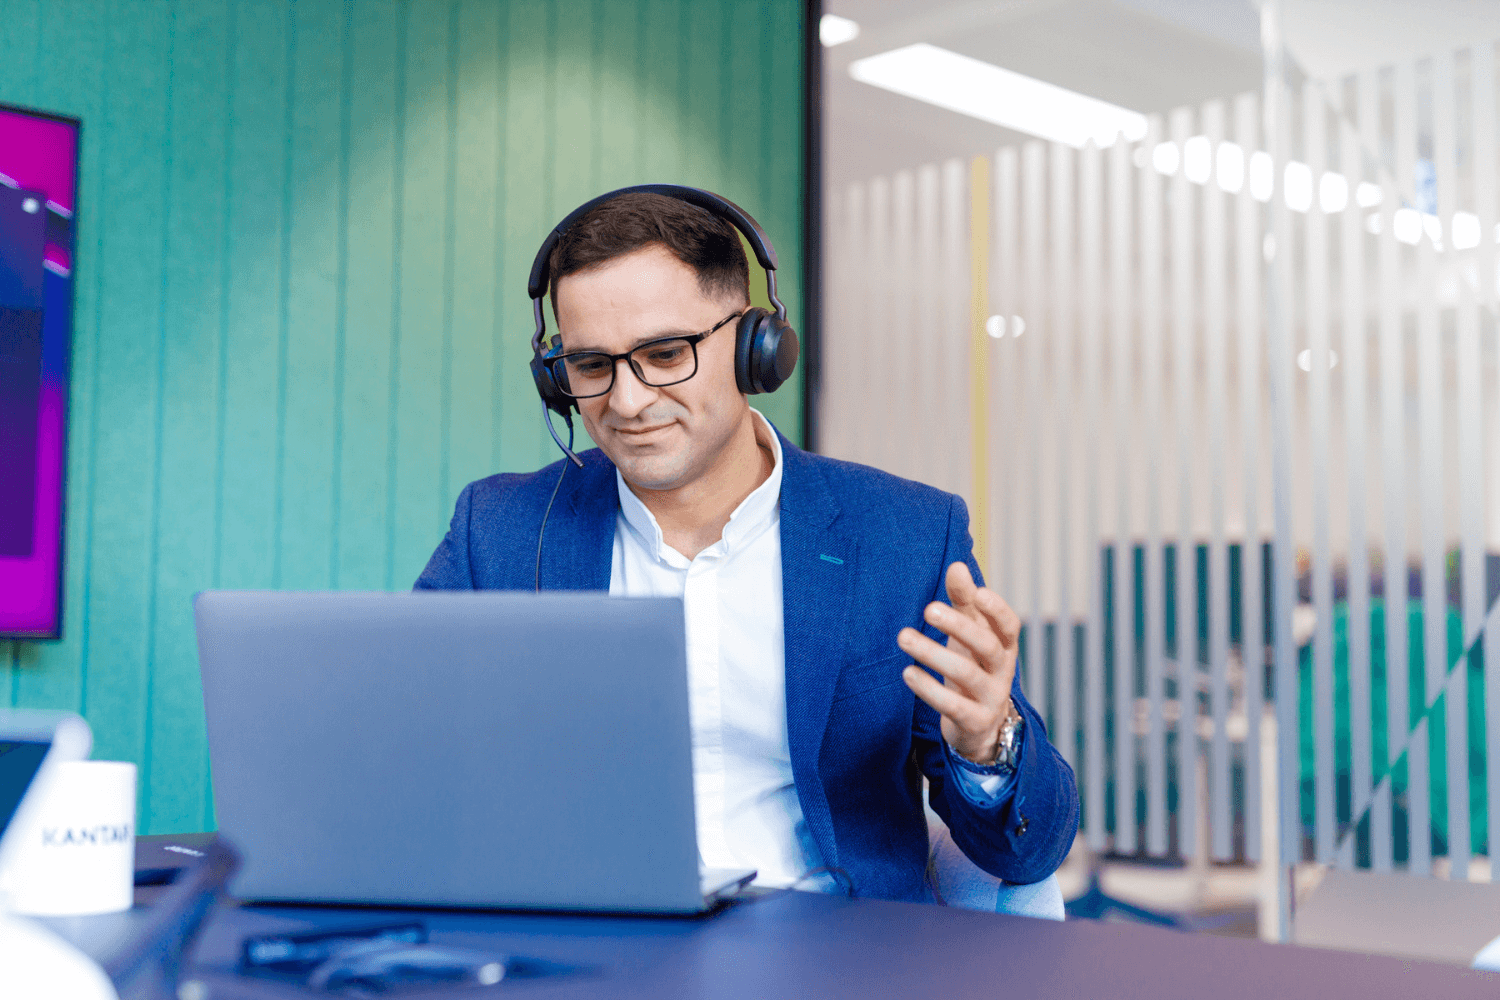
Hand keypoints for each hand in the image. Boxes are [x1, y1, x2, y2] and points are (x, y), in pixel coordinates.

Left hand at [898, 562, 1019, 764]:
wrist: (981, 725)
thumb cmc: (973, 666)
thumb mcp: (970, 635)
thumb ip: (964, 602)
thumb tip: (957, 566)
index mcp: (1005, 646)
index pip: (1009, 626)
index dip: (997, 610)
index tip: (978, 593)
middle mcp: (1003, 671)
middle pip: (987, 646)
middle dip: (959, 626)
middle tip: (928, 609)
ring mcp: (991, 698)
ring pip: (967, 674)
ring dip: (934, 654)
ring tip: (904, 637)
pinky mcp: (974, 721)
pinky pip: (953, 705)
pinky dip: (929, 688)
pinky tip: (908, 672)